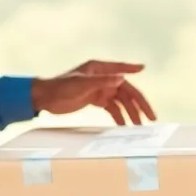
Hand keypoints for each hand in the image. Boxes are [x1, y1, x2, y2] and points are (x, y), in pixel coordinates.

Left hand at [31, 60, 156, 125]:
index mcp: (99, 68)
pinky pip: (112, 108)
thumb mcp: (82, 83)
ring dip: (130, 113)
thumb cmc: (60, 87)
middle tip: (150, 117)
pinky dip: (118, 116)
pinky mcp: (95, 99)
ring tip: (138, 126)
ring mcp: (99, 89)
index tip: (143, 69)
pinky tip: (123, 126)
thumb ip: (103, 81)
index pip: (120, 69)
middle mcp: (102, 78)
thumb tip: (123, 78)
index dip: (132, 69)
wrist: (45, 99)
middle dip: (139, 104)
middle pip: (126, 90)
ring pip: (120, 101)